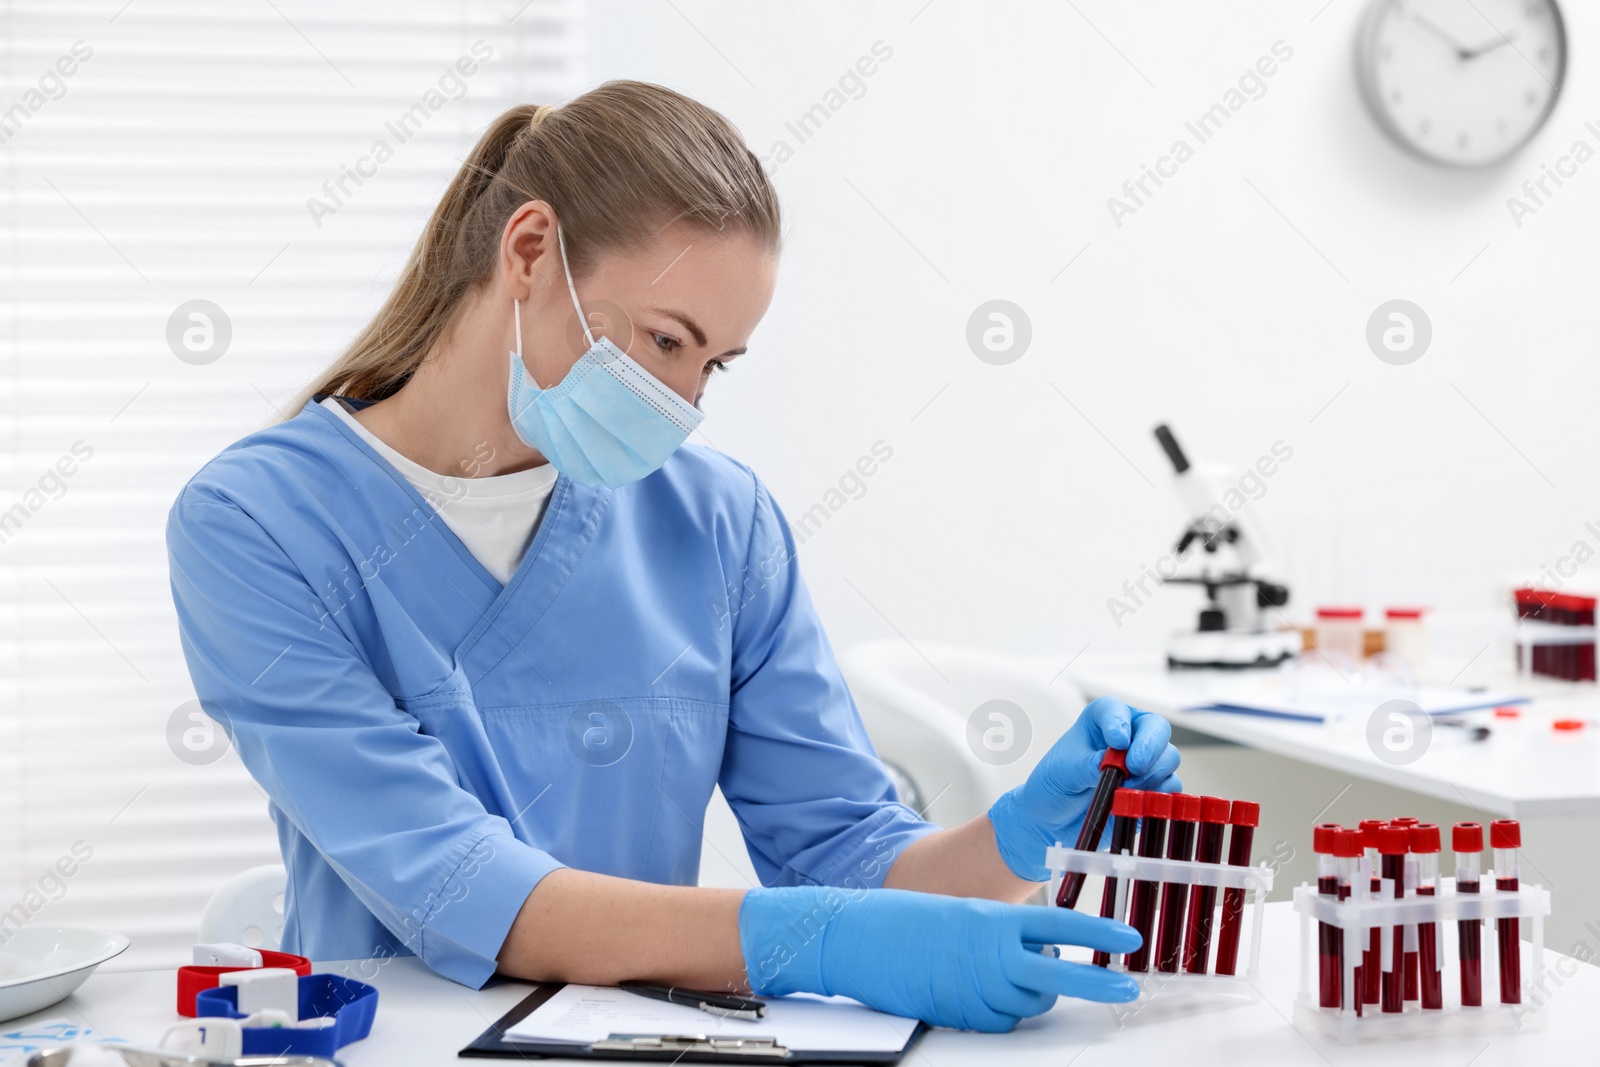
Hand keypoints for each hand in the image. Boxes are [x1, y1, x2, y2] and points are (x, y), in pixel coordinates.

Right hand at [739, 886, 1139, 1031]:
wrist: (856, 937)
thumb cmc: (905, 922)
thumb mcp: (963, 915)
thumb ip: (1003, 934)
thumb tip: (1040, 956)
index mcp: (993, 919)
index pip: (1060, 925)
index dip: (1098, 934)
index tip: (1129, 940)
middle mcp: (991, 953)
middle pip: (1058, 974)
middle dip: (1096, 983)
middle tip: (1127, 988)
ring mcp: (976, 986)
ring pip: (1028, 1003)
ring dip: (1026, 996)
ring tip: (993, 977)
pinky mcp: (960, 1014)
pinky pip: (998, 1022)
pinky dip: (996, 1014)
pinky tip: (972, 994)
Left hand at [986, 696, 1179, 880]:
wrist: (1053, 819)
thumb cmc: (1054, 785)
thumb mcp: (1063, 772)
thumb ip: (1088, 765)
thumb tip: (1114, 764)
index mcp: (1100, 721)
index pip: (1116, 709)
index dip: (1120, 722)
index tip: (1117, 741)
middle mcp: (1128, 736)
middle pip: (1156, 728)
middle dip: (1149, 746)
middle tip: (1133, 767)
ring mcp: (1143, 762)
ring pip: (1168, 757)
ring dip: (1151, 773)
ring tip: (1124, 789)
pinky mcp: (1151, 789)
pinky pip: (1170, 787)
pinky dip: (1157, 794)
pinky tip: (1135, 802)